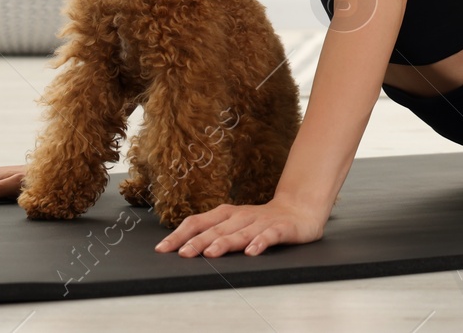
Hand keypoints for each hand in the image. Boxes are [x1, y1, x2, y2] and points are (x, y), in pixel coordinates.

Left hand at [154, 193, 327, 256]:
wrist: (300, 210)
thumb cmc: (261, 221)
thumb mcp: (235, 225)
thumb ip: (214, 234)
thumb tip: (181, 248)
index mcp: (227, 214)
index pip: (199, 222)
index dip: (180, 234)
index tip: (162, 249)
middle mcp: (242, 216)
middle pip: (217, 228)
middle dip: (199, 241)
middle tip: (183, 253)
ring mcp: (262, 221)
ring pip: (241, 232)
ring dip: (225, 242)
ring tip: (211, 253)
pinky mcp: (282, 228)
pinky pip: (270, 235)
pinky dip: (261, 242)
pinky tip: (252, 252)